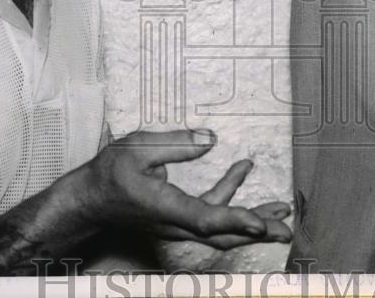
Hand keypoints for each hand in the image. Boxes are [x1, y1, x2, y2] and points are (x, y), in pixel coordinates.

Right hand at [66, 129, 291, 249]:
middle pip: (222, 234)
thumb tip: (209, 140)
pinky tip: (240, 171)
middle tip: (286, 228)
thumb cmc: (108, 174)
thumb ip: (174, 144)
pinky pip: (209, 214)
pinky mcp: (177, 219)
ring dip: (250, 219)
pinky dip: (229, 198)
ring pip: (219, 229)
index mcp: (165, 207)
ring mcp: (176, 224)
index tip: (259, 222)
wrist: (88, 201)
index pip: (205, 218)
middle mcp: (174, 223)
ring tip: (279, 209)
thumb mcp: (136, 148)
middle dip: (256, 231)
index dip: (234, 220)